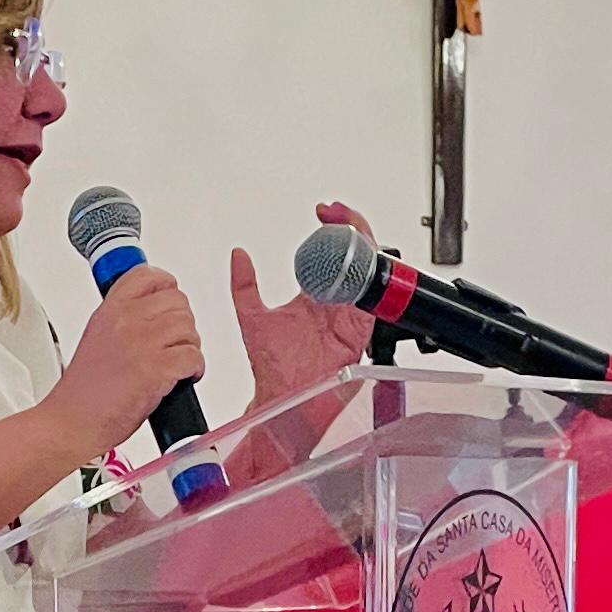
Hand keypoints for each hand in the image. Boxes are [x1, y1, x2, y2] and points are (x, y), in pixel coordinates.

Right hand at [57, 259, 202, 444]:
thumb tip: (154, 316)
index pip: (147, 275)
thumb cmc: (84, 392)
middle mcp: (125, 321)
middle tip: (173, 345)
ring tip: (176, 365)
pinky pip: (194, 356)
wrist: (73, 422)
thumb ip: (122, 321)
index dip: (167, 288)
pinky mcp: (156, 369)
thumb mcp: (97, 339)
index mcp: (109, 310)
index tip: (169, 305)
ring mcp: (141, 343)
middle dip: (182, 326)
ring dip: (190, 348)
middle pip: (178, 302)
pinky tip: (180, 379)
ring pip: (189, 328)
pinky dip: (194, 370)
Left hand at [231, 203, 379, 407]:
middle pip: (355, 254)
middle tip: (334, 213)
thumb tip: (238, 256)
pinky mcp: (360, 328)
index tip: (322, 211)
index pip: (333, 251)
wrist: (284, 399)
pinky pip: (372, 297)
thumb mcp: (253, 316)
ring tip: (348, 227)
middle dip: (350, 226)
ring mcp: (350, 313)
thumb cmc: (273, 368)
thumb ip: (244, 286)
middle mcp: (336, 301)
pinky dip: (368, 275)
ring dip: (361, 243)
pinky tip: (357, 259)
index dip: (333, 227)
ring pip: (368, 269)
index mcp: (316, 295)